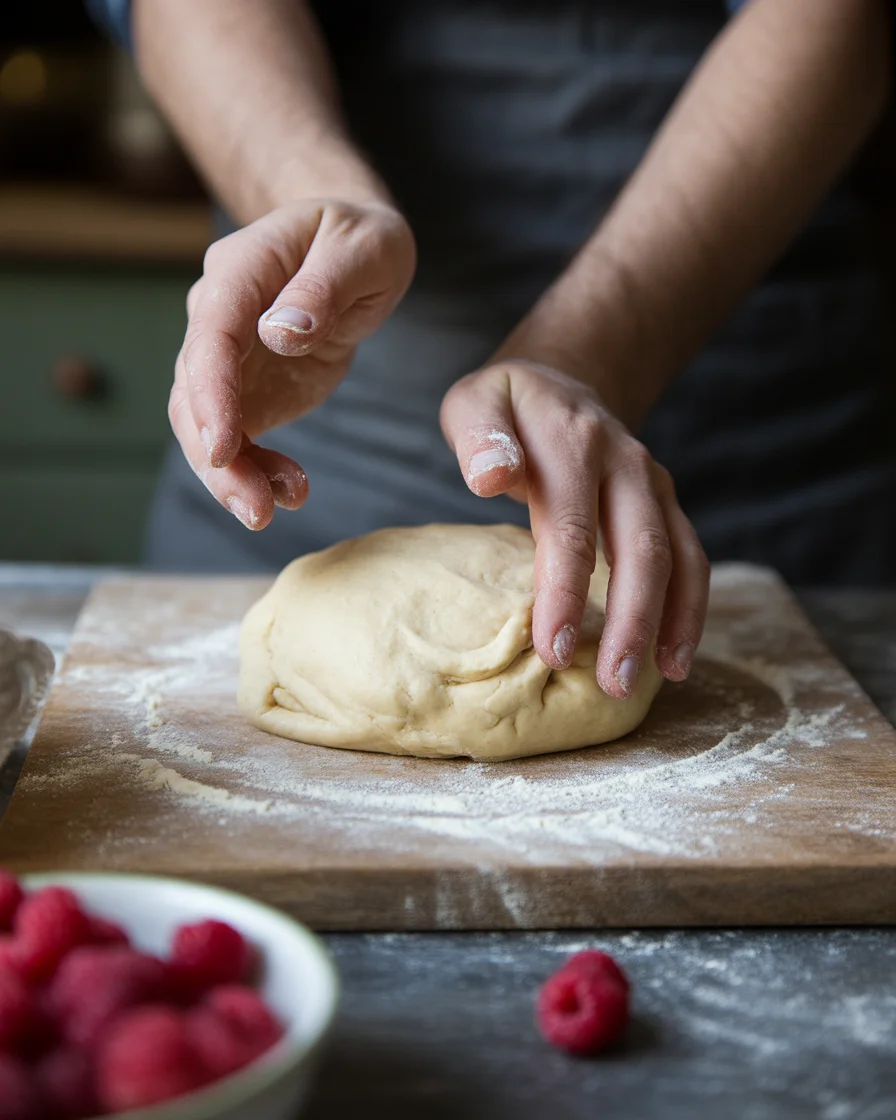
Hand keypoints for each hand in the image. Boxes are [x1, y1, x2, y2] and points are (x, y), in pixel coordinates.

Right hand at [169, 199, 415, 527]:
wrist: (354, 252)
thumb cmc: (359, 240)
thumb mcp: (363, 249)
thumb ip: (324, 287)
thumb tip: (280, 332)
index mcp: (241, 270)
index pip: (212, 333)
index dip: (211, 393)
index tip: (221, 447)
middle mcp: (217, 315)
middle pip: (195, 391)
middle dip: (218, 457)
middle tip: (255, 509)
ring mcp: (227, 357)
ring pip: (206, 425)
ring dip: (235, 475)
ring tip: (275, 509)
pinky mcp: (247, 390)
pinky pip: (238, 438)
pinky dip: (258, 470)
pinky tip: (292, 491)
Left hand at [440, 361, 709, 696]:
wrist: (562, 382)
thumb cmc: (508, 407)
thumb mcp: (476, 402)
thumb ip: (479, 435)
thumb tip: (490, 477)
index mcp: (574, 439)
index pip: (572, 525)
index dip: (566, 591)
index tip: (553, 648)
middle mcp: (625, 462)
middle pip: (641, 548)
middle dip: (631, 621)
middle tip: (612, 683)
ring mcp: (653, 484)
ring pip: (679, 557)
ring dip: (672, 622)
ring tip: (659, 678)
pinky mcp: (666, 505)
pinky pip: (691, 559)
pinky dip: (690, 609)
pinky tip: (673, 656)